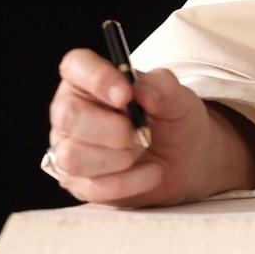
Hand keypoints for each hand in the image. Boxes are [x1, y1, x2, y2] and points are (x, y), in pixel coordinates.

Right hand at [46, 50, 254, 206]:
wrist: (187, 161)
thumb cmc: (174, 121)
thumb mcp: (180, 99)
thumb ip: (163, 87)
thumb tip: (141, 89)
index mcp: (91, 81)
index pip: (75, 66)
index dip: (96, 78)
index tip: (126, 95)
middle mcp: (71, 113)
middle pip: (67, 115)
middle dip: (111, 128)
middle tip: (140, 132)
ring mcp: (69, 149)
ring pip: (72, 156)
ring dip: (119, 158)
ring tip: (143, 150)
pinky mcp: (78, 184)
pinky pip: (91, 187)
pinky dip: (129, 182)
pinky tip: (149, 173)